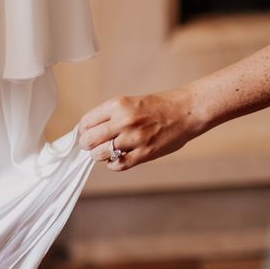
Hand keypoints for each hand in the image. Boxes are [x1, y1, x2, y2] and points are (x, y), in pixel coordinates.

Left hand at [78, 88, 203, 170]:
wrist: (187, 111)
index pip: (85, 123)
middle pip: (88, 140)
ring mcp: (134, 138)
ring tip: (109, 151)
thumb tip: (90, 131)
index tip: (85, 135)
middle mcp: (124, 121)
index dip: (82, 132)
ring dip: (101, 155)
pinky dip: (113, 164)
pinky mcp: (144, 153)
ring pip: (100, 154)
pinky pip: (118, 165)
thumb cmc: (161, 107)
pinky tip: (118, 158)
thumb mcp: (131, 103)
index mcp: (118, 105)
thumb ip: (111, 116)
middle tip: (94, 146)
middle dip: (88, 145)